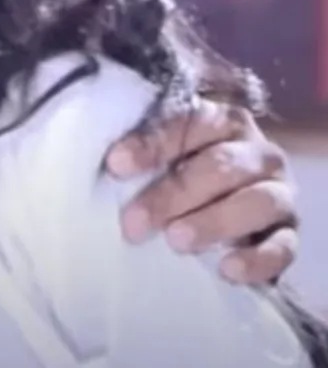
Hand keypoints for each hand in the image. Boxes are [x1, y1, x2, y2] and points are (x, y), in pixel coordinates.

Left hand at [104, 100, 295, 283]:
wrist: (225, 222)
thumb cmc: (179, 180)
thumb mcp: (161, 162)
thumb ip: (143, 156)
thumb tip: (103, 165)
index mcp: (222, 122)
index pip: (189, 123)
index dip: (152, 144)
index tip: (115, 165)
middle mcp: (257, 153)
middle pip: (221, 166)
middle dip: (173, 194)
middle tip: (134, 222)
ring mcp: (278, 194)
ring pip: (256, 202)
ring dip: (214, 222)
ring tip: (176, 242)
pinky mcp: (288, 235)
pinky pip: (282, 246)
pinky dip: (256, 259)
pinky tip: (227, 269)